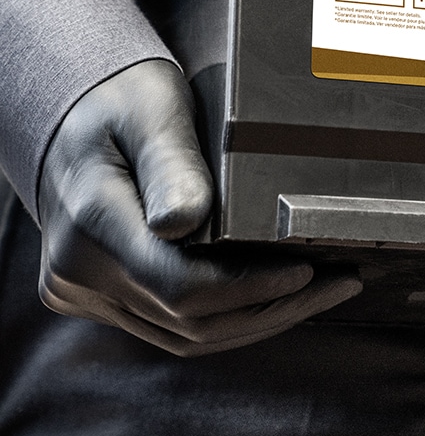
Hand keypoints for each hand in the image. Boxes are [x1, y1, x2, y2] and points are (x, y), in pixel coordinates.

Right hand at [36, 59, 361, 355]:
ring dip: (258, 320)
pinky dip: (227, 317)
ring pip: (181, 334)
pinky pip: (168, 327)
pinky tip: (276, 298)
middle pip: (188, 319)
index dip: (251, 287)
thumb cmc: (122, 101)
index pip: (180, 285)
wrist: (72, 116)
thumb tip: (184, 222)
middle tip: (341, 281)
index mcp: (93, 224)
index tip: (307, 270)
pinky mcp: (97, 298)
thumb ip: (170, 164)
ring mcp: (83, 292)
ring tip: (322, 292)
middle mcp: (78, 271)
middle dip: (273, 307)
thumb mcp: (151, 111)